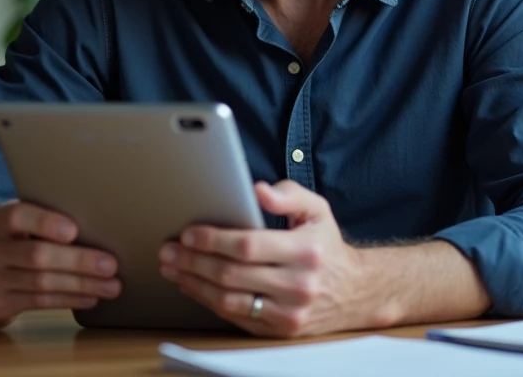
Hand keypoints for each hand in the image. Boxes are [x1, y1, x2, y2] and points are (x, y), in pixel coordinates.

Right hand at [0, 200, 122, 326]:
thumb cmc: (16, 241)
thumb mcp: (22, 224)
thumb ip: (47, 220)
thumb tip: (100, 226)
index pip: (17, 216)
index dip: (45, 222)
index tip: (74, 230)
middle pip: (37, 255)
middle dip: (78, 261)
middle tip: (111, 265)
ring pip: (41, 282)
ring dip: (81, 285)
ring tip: (110, 286)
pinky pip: (39, 302)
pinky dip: (69, 300)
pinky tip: (90, 298)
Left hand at [158, 180, 376, 337]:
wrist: (354, 291)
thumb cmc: (326, 245)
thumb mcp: (317, 209)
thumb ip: (289, 195)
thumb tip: (259, 190)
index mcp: (306, 251)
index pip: (248, 245)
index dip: (213, 240)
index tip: (188, 234)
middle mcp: (299, 285)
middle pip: (231, 274)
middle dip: (193, 261)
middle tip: (168, 251)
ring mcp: (289, 313)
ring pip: (228, 300)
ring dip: (193, 283)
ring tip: (173, 269)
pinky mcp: (280, 331)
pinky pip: (235, 316)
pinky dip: (209, 301)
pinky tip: (193, 287)